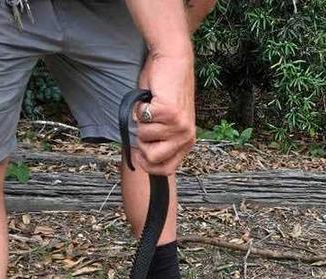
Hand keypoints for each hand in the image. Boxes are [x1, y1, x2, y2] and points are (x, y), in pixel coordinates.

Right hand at [135, 50, 195, 175]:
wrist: (173, 62)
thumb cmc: (166, 90)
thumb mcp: (165, 122)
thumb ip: (159, 140)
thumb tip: (141, 159)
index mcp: (186, 141)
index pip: (166, 169)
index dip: (148, 165)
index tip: (139, 155)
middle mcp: (186, 136)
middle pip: (153, 159)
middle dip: (141, 144)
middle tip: (147, 124)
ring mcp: (179, 125)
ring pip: (144, 138)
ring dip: (141, 121)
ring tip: (151, 106)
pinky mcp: (169, 112)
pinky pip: (142, 120)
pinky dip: (139, 108)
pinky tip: (151, 98)